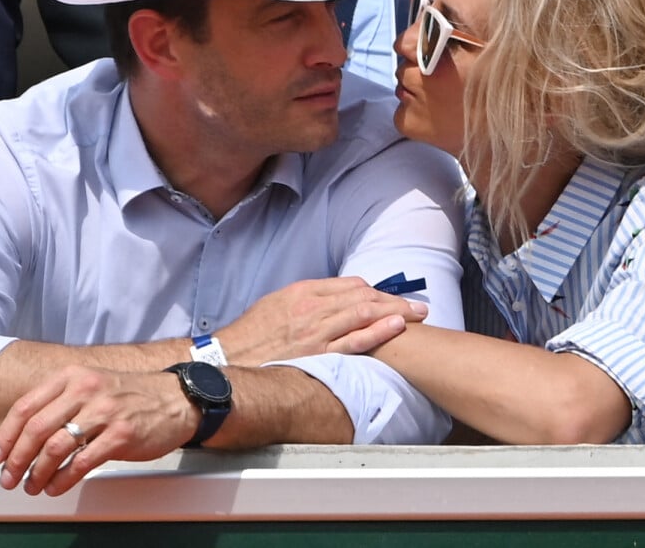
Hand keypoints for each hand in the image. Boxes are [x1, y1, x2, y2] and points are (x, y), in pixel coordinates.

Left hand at [0, 365, 196, 496]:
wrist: (177, 399)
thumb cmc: (132, 396)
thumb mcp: (93, 385)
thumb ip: (61, 403)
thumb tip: (25, 434)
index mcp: (73, 377)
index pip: (26, 406)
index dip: (5, 435)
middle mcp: (86, 390)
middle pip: (36, 428)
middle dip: (16, 458)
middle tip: (9, 477)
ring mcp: (105, 412)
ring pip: (56, 446)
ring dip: (37, 472)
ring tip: (32, 485)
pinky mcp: (121, 435)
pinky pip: (82, 462)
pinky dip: (63, 479)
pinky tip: (56, 486)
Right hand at [216, 276, 428, 365]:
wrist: (227, 359)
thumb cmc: (250, 334)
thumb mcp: (275, 304)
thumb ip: (304, 300)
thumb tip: (330, 301)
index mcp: (303, 292)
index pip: (350, 285)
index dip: (375, 291)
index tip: (391, 298)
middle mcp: (313, 307)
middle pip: (363, 297)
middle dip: (393, 300)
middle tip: (417, 306)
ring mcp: (317, 331)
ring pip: (364, 314)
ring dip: (394, 312)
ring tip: (417, 315)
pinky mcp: (318, 354)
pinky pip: (354, 341)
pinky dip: (378, 332)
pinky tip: (397, 328)